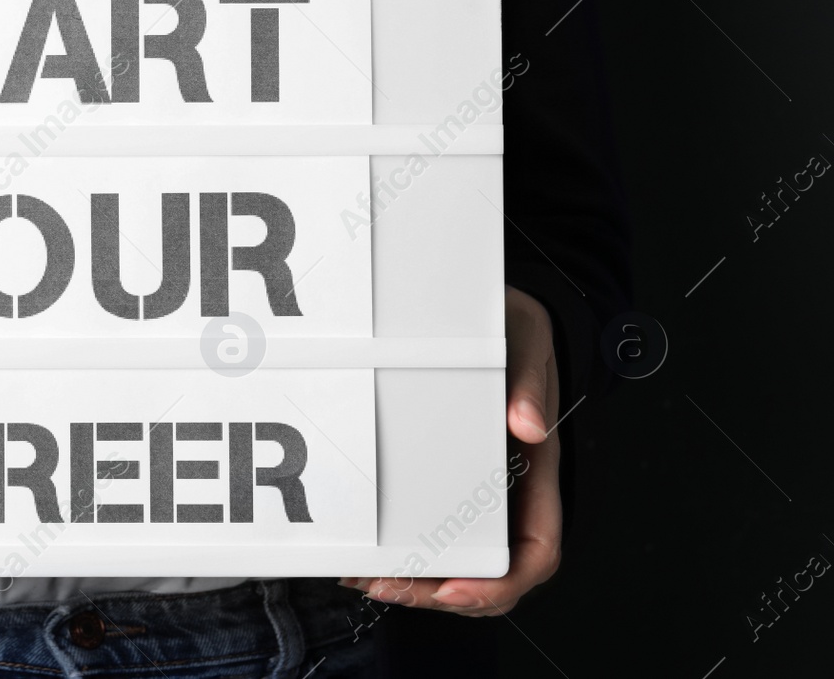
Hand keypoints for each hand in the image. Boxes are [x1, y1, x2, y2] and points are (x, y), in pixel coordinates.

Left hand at [339, 286, 561, 615]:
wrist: (500, 311)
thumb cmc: (518, 329)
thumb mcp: (527, 342)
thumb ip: (530, 383)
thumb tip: (529, 426)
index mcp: (538, 470)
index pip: (535, 550)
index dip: (498, 582)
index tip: (453, 590)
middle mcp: (511, 489)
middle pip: (488, 570)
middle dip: (437, 591)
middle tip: (384, 585)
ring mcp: (480, 488)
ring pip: (457, 559)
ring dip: (414, 579)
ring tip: (363, 576)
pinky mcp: (447, 477)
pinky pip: (431, 529)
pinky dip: (401, 549)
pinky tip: (365, 549)